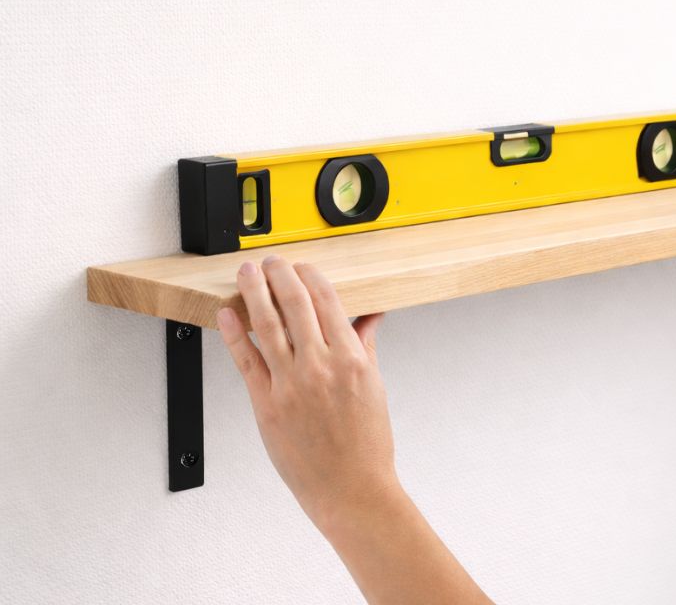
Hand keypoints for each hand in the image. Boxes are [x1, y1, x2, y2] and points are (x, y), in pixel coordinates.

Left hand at [216, 255, 397, 533]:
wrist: (350, 488)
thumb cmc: (366, 445)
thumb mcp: (374, 388)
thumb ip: (366, 347)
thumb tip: (369, 319)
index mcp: (352, 359)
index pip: (327, 301)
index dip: (310, 276)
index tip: (302, 267)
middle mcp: (320, 367)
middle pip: (294, 304)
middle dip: (279, 274)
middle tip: (270, 261)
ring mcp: (291, 384)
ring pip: (266, 324)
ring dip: (253, 292)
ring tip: (246, 273)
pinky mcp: (266, 404)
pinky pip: (245, 360)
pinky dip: (234, 333)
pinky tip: (227, 314)